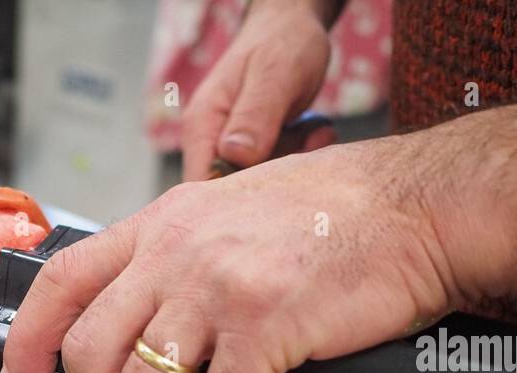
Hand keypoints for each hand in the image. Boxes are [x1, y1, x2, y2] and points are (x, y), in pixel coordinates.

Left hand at [0, 136, 459, 372]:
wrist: (423, 205)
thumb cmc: (339, 216)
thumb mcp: (233, 212)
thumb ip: (182, 257)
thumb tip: (152, 329)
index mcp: (159, 225)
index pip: (61, 282)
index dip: (31, 343)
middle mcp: (174, 250)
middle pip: (91, 354)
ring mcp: (216, 283)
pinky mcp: (265, 318)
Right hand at [181, 0, 337, 180]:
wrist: (290, 26)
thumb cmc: (281, 42)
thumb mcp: (274, 74)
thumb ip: (255, 115)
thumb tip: (235, 156)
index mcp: (202, 127)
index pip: (201, 187)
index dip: (232, 201)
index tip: (273, 189)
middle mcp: (209, 143)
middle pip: (231, 191)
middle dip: (273, 178)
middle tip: (309, 145)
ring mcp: (230, 149)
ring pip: (256, 183)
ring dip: (291, 164)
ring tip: (315, 133)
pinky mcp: (252, 151)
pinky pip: (271, 170)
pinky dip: (296, 157)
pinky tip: (312, 134)